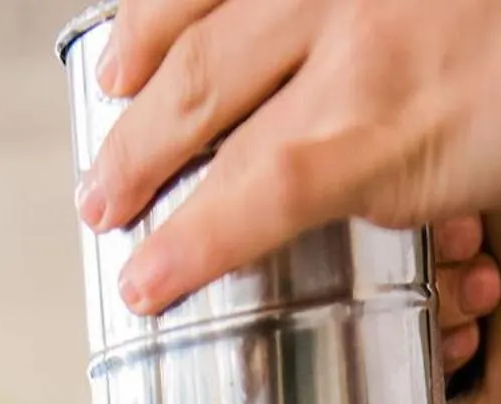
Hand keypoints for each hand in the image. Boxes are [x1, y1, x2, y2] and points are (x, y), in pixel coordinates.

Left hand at [78, 0, 500, 314]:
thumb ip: (396, 11)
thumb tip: (374, 55)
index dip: (154, 22)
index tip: (123, 57)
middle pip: (191, 44)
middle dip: (134, 108)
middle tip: (104, 161)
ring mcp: (340, 50)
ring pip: (200, 114)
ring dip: (138, 173)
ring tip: (105, 218)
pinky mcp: (366, 133)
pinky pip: (249, 198)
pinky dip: (188, 244)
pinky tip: (148, 279)